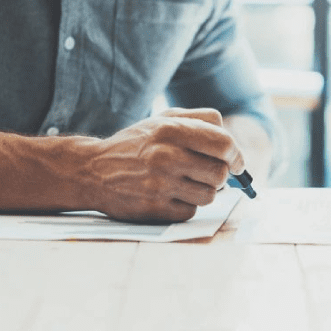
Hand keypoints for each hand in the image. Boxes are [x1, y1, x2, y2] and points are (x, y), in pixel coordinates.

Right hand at [73, 108, 244, 222]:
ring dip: (204, 190)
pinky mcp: (155, 209)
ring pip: (209, 195)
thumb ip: (200, 120)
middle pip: (220, 173)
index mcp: (171, 130)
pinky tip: (171, 194)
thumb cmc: (136, 144)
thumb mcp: (163, 120)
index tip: (237, 162)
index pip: (224, 144)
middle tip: (209, 172)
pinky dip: (187, 204)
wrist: (93, 171)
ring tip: (186, 181)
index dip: (237, 155)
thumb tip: (232, 143)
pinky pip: (191, 211)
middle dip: (220, 174)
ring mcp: (160, 185)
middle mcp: (166, 156)